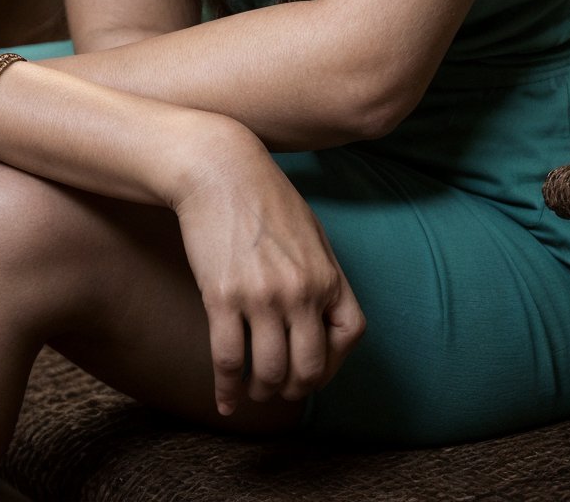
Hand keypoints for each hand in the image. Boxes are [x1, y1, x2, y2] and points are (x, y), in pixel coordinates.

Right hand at [172, 124, 365, 415]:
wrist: (220, 169)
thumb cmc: (265, 197)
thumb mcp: (310, 232)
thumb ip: (321, 274)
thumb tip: (321, 318)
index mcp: (326, 273)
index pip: (349, 335)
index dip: (335, 361)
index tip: (314, 366)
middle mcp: (300, 291)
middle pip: (309, 368)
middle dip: (295, 387)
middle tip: (280, 387)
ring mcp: (262, 297)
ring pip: (269, 372)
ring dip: (262, 390)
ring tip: (253, 389)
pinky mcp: (223, 298)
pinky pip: (228, 359)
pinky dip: (226, 388)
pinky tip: (225, 399)